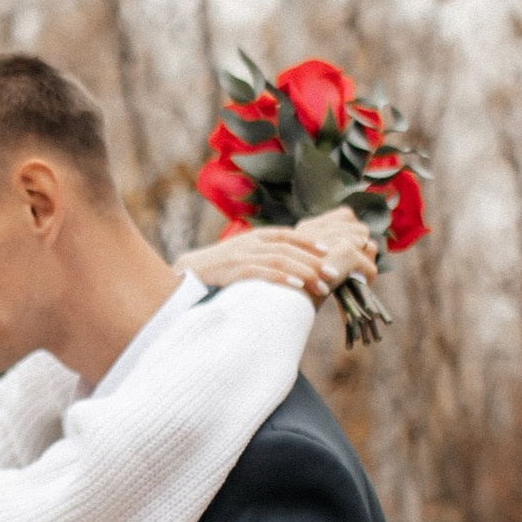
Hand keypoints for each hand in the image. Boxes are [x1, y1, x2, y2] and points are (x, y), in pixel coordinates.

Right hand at [189, 209, 365, 298]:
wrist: (187, 275)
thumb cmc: (220, 270)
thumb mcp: (245, 256)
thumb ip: (266, 257)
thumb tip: (293, 269)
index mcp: (256, 237)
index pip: (289, 234)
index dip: (311, 240)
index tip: (331, 249)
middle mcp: (251, 242)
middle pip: (290, 248)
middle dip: (314, 261)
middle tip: (334, 275)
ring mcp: (242, 255)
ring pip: (281, 259)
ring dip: (304, 272)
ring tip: (322, 287)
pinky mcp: (233, 270)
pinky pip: (263, 272)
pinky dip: (283, 279)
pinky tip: (298, 288)